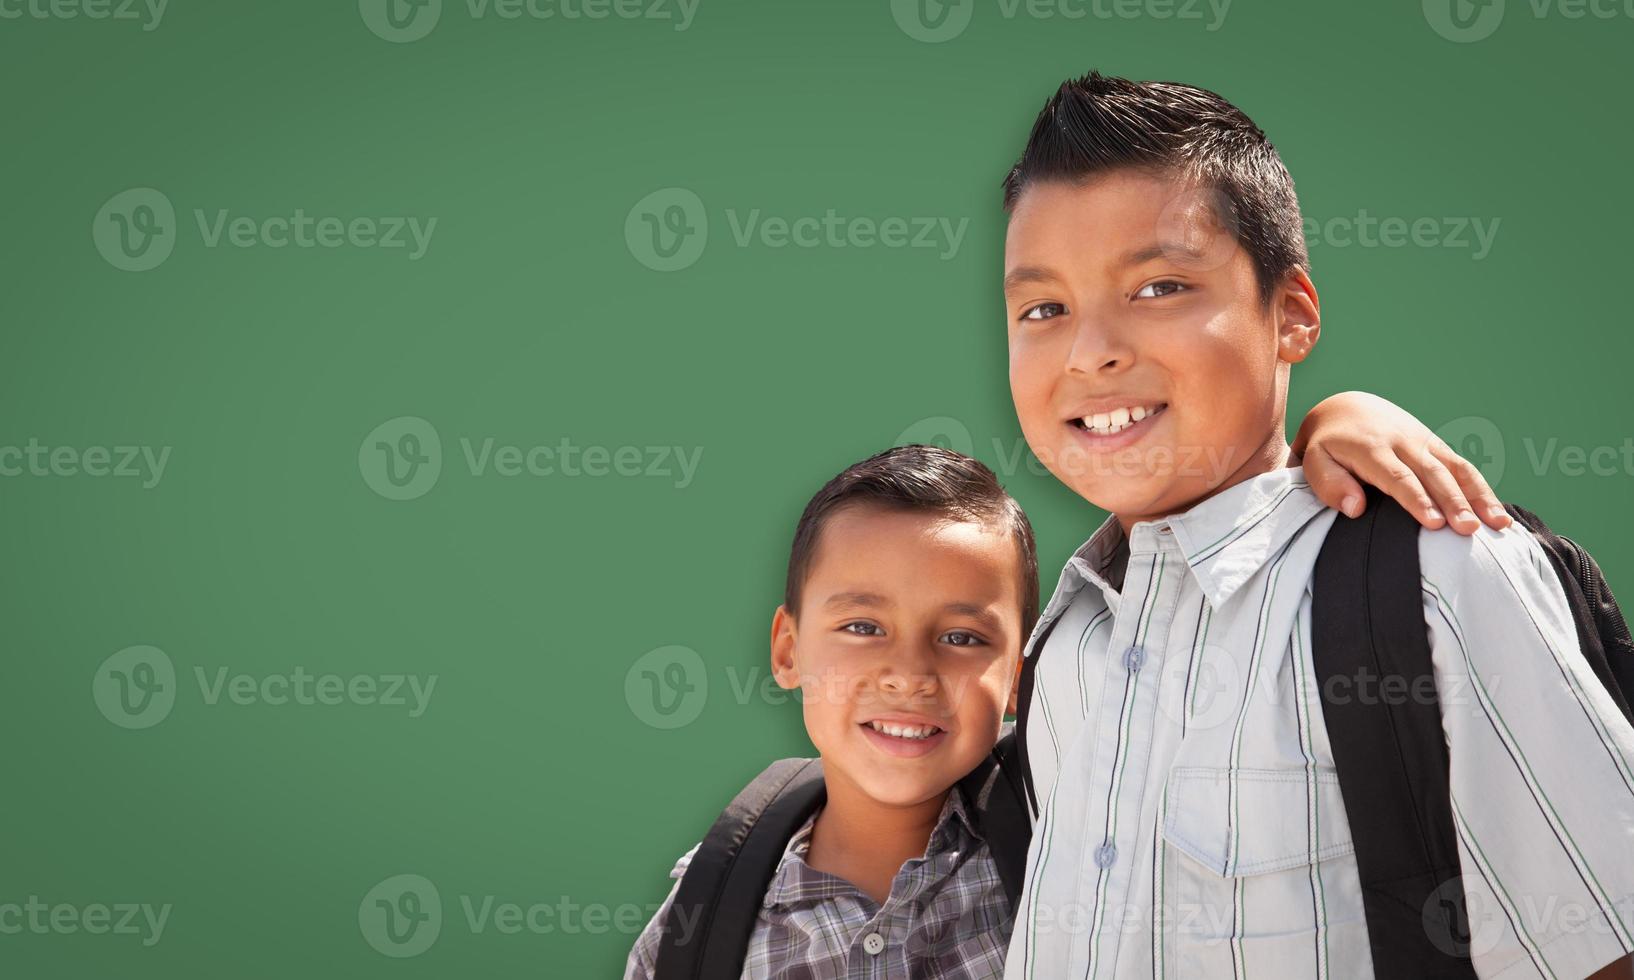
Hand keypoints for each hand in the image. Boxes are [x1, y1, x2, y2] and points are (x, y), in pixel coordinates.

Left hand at [1291, 391, 1510, 535]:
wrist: (1347, 407)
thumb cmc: (1327, 444)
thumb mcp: (1314, 460)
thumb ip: (1330, 483)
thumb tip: (1356, 508)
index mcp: (1371, 448)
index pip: (1398, 477)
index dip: (1417, 500)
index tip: (1433, 524)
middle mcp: (1403, 442)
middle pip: (1433, 474)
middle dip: (1453, 502)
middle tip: (1468, 530)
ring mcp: (1424, 442)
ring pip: (1456, 468)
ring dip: (1479, 496)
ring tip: (1498, 525)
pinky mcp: (1436, 446)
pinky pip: (1463, 466)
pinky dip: (1482, 489)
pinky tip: (1499, 514)